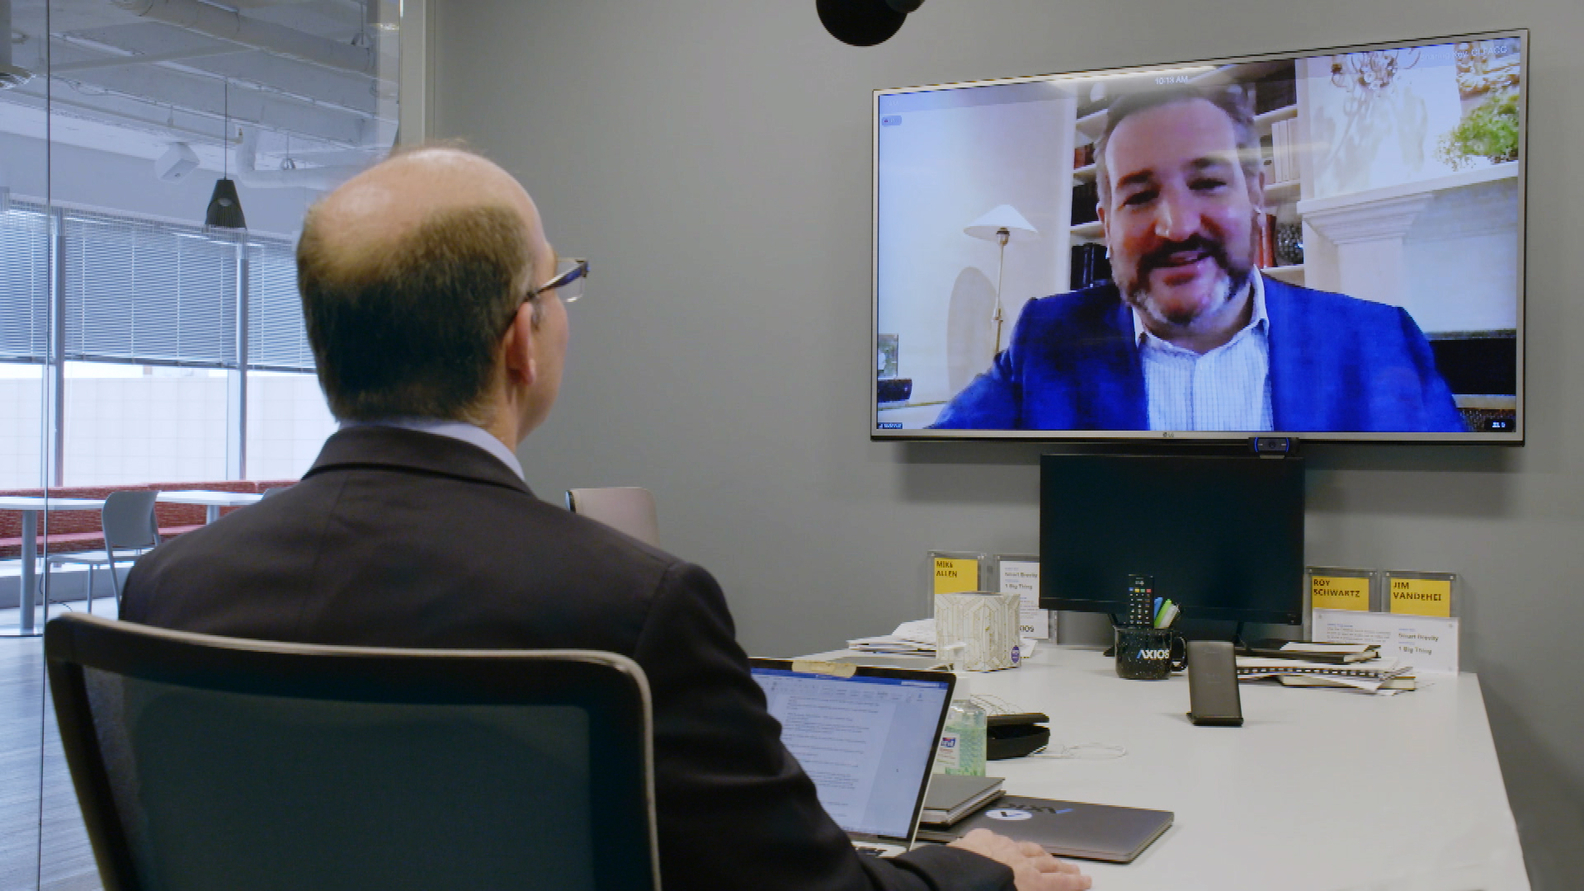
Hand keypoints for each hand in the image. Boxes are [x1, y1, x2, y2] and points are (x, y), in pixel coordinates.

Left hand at [949, 828, 1091, 889]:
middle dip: (1061, 866)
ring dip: (1038, 853)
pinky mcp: (980, 838)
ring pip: (1026, 847)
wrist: (952, 881)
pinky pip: (996, 839)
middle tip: (1073, 869)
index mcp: (1030, 882)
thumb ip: (1027, 888)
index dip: (1074, 883)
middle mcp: (1019, 861)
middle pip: (1047, 863)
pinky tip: (1004, 843)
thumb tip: (1032, 883)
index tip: (1086, 880)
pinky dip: (1004, 843)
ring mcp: (1000, 846)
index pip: (1059, 883)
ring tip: (1046, 855)